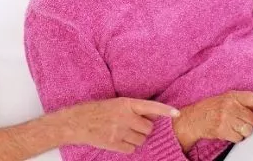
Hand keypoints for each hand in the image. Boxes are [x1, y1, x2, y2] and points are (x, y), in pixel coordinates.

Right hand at [60, 98, 179, 153]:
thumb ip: (131, 109)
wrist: (75, 122)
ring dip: (136, 139)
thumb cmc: (94, 111)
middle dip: (144, 129)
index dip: (165, 110)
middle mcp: (124, 116)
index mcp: (125, 103)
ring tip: (123, 133)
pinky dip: (128, 147)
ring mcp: (120, 131)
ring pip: (141, 140)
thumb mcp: (113, 104)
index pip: (150, 106)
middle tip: (133, 127)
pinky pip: (131, 149)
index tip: (177, 113)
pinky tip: (118, 140)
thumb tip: (150, 117)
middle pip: (148, 128)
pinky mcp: (114, 143)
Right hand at [174, 91, 252, 150]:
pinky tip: (228, 131)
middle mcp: (229, 105)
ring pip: (247, 129)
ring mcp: (226, 117)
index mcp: (232, 96)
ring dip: (243, 131)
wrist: (193, 119)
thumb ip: (242, 102)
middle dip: (250, 123)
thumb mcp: (226, 99)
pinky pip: (238, 137)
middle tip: (241, 122)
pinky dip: (235, 137)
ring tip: (234, 127)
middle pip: (252, 118)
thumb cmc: (210, 109)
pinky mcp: (222, 129)